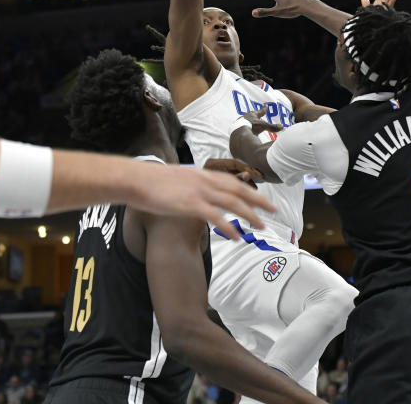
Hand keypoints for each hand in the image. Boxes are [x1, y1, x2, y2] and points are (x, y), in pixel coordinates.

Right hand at [134, 163, 274, 238]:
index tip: (262, 198)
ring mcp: (199, 192)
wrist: (136, 179)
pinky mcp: (190, 204)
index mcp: (202, 174)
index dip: (250, 190)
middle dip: (258, 201)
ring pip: (232, 203)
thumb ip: (193, 186)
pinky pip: (215, 217)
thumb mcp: (179, 179)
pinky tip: (236, 236)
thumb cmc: (153, 181)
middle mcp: (205, 180)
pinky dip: (228, 227)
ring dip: (249, 215)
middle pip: (239, 190)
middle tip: (274, 211)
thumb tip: (200, 195)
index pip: (233, 181)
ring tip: (261, 227)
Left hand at [240, 109, 282, 134]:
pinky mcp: (236, 127)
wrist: (239, 132)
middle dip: (255, 114)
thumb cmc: (251, 127)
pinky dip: (244, 126)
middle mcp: (247, 116)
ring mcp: (240, 121)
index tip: (266, 105)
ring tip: (250, 122)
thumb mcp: (263, 127)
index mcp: (254, 115)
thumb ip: (272, 127)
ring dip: (249, 120)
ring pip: (246, 119)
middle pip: (252, 114)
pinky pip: (241, 125)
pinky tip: (244, 130)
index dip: (264, 109)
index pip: (261, 111)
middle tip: (256, 113)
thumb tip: (282, 127)